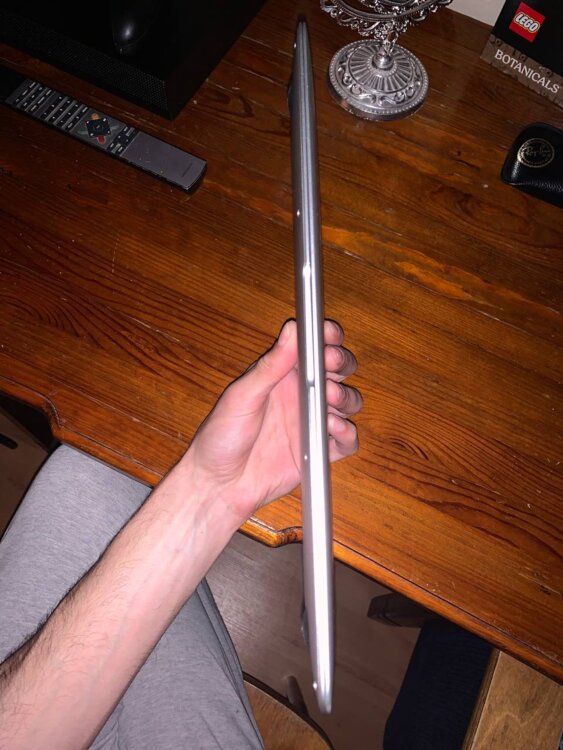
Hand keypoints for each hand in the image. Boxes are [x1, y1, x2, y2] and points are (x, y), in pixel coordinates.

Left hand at [183, 319, 361, 523]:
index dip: (327, 338)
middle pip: (338, 371)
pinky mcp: (317, 452)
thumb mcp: (242, 396)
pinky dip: (347, 433)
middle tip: (332, 367)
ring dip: (346, 397)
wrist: (219, 485)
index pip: (312, 347)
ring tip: (329, 400)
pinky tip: (332, 429)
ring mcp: (311, 423)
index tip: (331, 336)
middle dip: (343, 364)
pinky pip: (345, 441)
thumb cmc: (220, 438)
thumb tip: (292, 331)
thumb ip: (270, 366)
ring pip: (348, 402)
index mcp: (281, 376)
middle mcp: (300, 396)